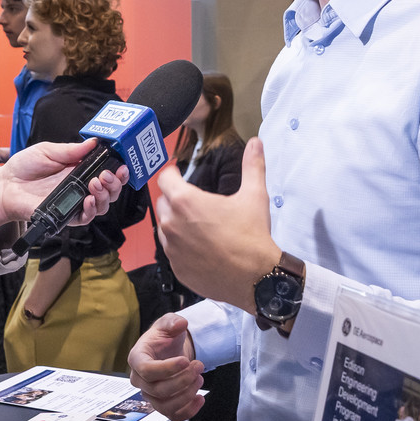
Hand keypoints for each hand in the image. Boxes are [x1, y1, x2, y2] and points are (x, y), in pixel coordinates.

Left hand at [0, 138, 126, 230]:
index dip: (119, 170)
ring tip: (96, 183)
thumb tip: (95, 142)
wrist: (6, 184)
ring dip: (105, 195)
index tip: (123, 164)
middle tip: (107, 175)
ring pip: (102, 206)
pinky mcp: (64, 216)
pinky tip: (89, 199)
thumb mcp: (49, 151)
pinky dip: (91, 210)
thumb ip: (71, 150)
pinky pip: (84, 218)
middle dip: (115, 183)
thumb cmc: (25, 167)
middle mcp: (81, 188)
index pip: (107, 172)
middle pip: (110, 191)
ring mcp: (74, 202)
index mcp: (81, 170)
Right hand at [127, 314, 203, 420]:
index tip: (185, 360)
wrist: (170, 351)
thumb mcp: (168, 323)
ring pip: (165, 406)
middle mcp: (139, 380)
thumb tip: (180, 324)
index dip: (167, 368)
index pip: (147, 370)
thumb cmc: (165, 338)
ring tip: (199, 379)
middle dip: (183, 380)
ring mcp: (150, 395)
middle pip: (158, 390)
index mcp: (136, 358)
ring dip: (186, 395)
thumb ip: (173, 322)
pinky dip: (189, 411)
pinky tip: (200, 398)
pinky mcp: (162, 405)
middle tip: (198, 366)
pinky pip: (173, 416)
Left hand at [157, 137, 279, 313]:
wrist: (257, 278)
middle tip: (194, 201)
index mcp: (185, 202)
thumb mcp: (254, 196)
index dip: (173, 174)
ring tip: (198, 225)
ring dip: (176, 222)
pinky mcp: (176, 268)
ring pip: (165, 228)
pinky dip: (181, 246)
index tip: (180, 174)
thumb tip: (256, 142)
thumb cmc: (252, 236)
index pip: (165, 178)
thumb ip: (252, 165)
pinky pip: (172, 251)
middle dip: (175, 198)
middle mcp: (171, 224)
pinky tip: (200, 247)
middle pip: (163, 202)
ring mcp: (172, 249)